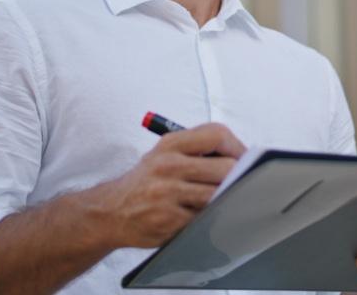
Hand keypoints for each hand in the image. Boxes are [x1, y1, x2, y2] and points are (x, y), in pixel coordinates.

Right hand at [98, 123, 245, 248]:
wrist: (110, 211)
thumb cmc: (147, 182)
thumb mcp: (164, 154)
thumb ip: (198, 151)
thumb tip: (243, 159)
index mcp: (170, 144)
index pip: (216, 134)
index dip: (238, 147)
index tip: (245, 159)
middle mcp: (168, 165)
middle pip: (225, 168)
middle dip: (240, 177)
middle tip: (246, 184)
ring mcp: (167, 194)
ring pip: (218, 195)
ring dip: (228, 200)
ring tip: (231, 201)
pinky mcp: (168, 220)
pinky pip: (205, 219)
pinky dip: (214, 218)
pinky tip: (213, 217)